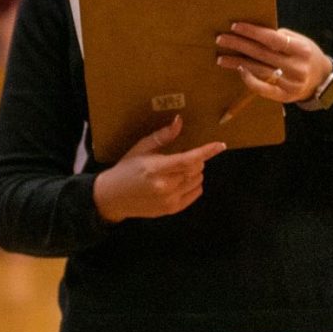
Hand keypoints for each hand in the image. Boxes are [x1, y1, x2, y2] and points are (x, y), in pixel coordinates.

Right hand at [91, 117, 225, 223]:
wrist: (112, 198)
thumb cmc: (126, 170)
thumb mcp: (141, 149)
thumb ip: (162, 136)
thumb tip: (179, 121)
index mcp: (156, 168)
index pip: (189, 159)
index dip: (206, 151)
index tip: (220, 145)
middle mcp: (165, 186)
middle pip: (196, 169)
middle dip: (195, 160)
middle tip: (182, 158)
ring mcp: (169, 200)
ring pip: (197, 181)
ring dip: (195, 173)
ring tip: (179, 171)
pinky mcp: (171, 209)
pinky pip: (194, 195)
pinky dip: (194, 186)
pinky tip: (182, 182)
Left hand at [216, 22, 332, 104]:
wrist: (321, 80)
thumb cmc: (306, 56)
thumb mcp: (301, 41)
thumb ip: (282, 38)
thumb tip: (255, 32)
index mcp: (301, 49)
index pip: (272, 39)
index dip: (252, 32)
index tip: (235, 26)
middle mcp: (296, 66)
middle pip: (262, 53)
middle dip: (239, 45)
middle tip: (221, 39)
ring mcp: (290, 83)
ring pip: (259, 70)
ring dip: (237, 62)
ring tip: (221, 57)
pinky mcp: (283, 96)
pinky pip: (263, 89)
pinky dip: (250, 80)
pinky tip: (238, 71)